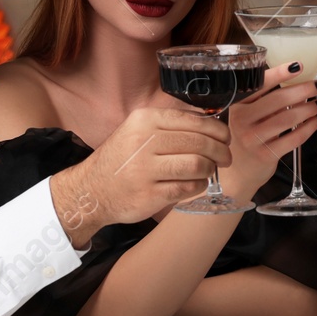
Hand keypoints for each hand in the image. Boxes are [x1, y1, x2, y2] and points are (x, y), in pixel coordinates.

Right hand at [52, 106, 230, 246]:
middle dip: (220, 150)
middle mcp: (144, 141)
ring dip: (210, 168)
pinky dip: (199, 185)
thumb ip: (169, 125)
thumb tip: (210, 123)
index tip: (225, 137)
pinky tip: (197, 183)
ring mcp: (145, 170)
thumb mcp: (137, 130)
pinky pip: (187, 187)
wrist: (90, 190)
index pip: (193, 120)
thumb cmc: (122, 159)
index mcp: (144, 120)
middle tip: (225, 157)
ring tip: (211, 170)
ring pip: (196, 164)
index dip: (217, 129)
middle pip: (199, 142)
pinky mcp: (149, 195)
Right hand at [218, 63, 316, 195]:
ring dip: (308, 109)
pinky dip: (308, 128)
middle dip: (303, 90)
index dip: (279, 73)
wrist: (236, 173)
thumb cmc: (246, 137)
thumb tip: (295, 81)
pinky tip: (315, 122)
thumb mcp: (246, 116)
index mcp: (237, 105)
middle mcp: (242, 120)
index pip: (259, 84)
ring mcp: (253, 139)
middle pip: (278, 100)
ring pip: (288, 118)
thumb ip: (263, 100)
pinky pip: (293, 138)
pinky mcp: (266, 155)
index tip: (297, 65)